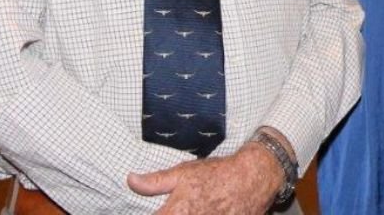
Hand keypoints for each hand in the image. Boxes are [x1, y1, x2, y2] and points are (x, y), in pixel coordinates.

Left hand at [127, 142, 284, 213]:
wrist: (253, 178)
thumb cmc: (217, 174)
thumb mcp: (183, 172)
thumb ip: (155, 182)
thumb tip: (130, 180)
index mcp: (175, 214)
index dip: (156, 214)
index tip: (161, 210)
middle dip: (171, 214)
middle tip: (183, 206)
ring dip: (191, 214)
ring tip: (196, 207)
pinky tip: (207, 210)